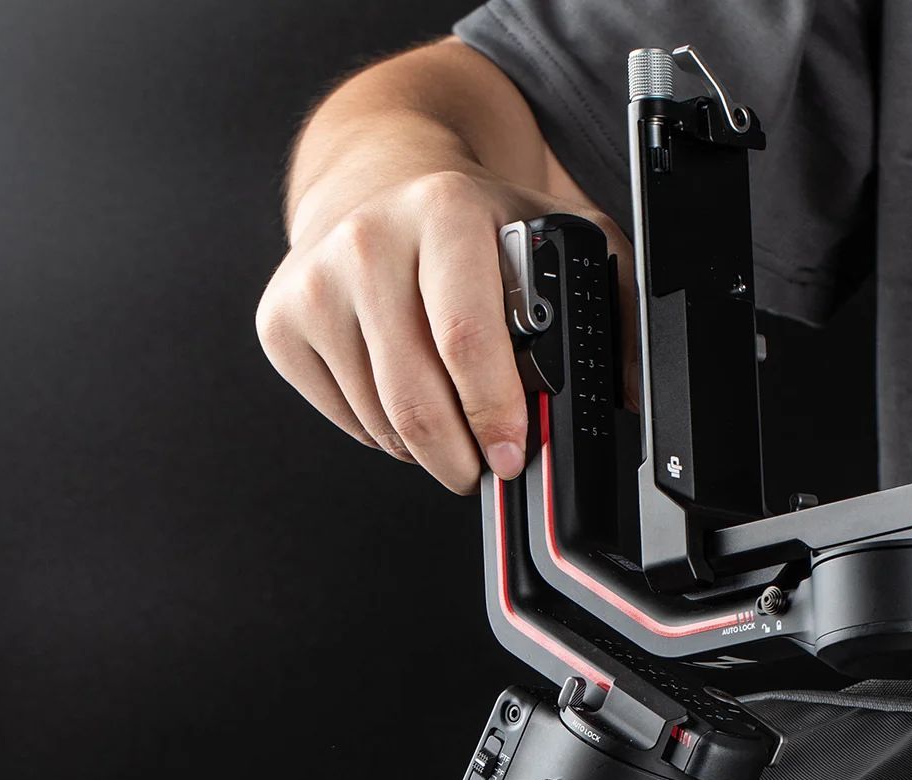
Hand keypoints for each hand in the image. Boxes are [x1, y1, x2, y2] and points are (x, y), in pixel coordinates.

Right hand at [256, 164, 634, 492]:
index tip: (512, 456)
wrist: (382, 179)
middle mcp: (369, 238)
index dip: (494, 416)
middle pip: (416, 399)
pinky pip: (345, 419)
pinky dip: (384, 432)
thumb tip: (632, 395)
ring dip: (427, 447)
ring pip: (381, 421)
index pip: (466, 340)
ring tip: (453, 420)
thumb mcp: (562, 238)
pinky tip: (406, 394)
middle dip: (461, 458)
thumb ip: (613, 307)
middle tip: (486, 467)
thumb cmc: (483, 226)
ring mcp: (314, 281)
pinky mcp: (279, 320)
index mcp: (447, 212)